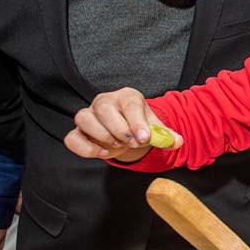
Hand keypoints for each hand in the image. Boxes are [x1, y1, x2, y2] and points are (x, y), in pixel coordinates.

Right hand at [63, 87, 180, 160]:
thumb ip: (165, 135)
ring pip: (83, 118)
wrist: (126, 131)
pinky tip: (103, 153)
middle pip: (104, 109)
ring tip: (119, 145)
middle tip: (132, 143)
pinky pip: (71, 138)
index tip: (145, 138)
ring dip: (103, 136)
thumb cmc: (139, 125)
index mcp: (127, 96)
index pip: (130, 103)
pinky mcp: (78, 132)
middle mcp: (104, 101)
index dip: (137, 121)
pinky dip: (85, 148)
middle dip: (120, 129)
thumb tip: (177, 141)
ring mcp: (88, 115)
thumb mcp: (154, 128)